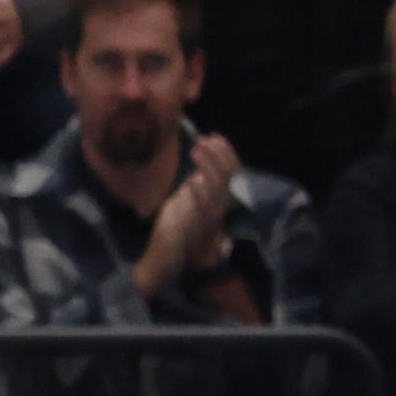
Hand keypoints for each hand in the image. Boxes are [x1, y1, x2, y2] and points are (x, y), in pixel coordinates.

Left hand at [136, 134, 238, 296]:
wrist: (166, 260)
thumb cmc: (176, 231)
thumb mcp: (186, 203)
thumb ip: (196, 189)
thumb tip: (199, 172)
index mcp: (215, 201)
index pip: (228, 174)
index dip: (224, 154)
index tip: (214, 135)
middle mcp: (216, 209)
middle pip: (226, 178)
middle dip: (218, 156)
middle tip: (206, 138)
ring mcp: (207, 220)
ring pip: (216, 190)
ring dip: (209, 167)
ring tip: (199, 149)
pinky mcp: (193, 229)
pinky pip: (200, 211)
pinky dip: (199, 195)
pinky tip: (193, 181)